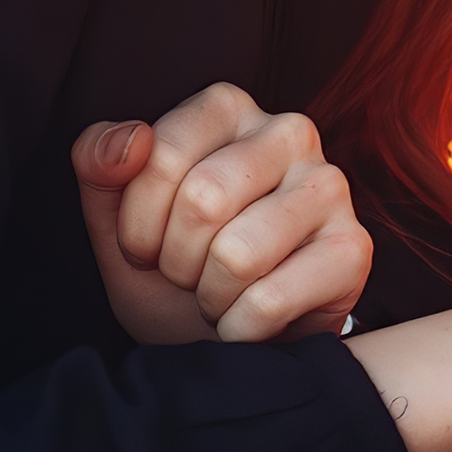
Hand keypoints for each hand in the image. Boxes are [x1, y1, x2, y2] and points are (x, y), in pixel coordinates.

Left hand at [72, 83, 371, 346]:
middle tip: (188, 274)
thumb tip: (127, 141)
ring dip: (210, 298)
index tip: (147, 246)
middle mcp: (288, 132)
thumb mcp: (115, 217)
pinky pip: (269, 301)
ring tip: (219, 294)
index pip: (156, 155)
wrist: (224, 344)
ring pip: (237, 254)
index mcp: (226, 108)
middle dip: (176, 262)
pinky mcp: (353, 249)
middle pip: (203, 201)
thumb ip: (98, 164)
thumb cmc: (174, 267)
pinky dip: (239, 329)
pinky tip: (247, 322)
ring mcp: (329, 186)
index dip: (136, 223)